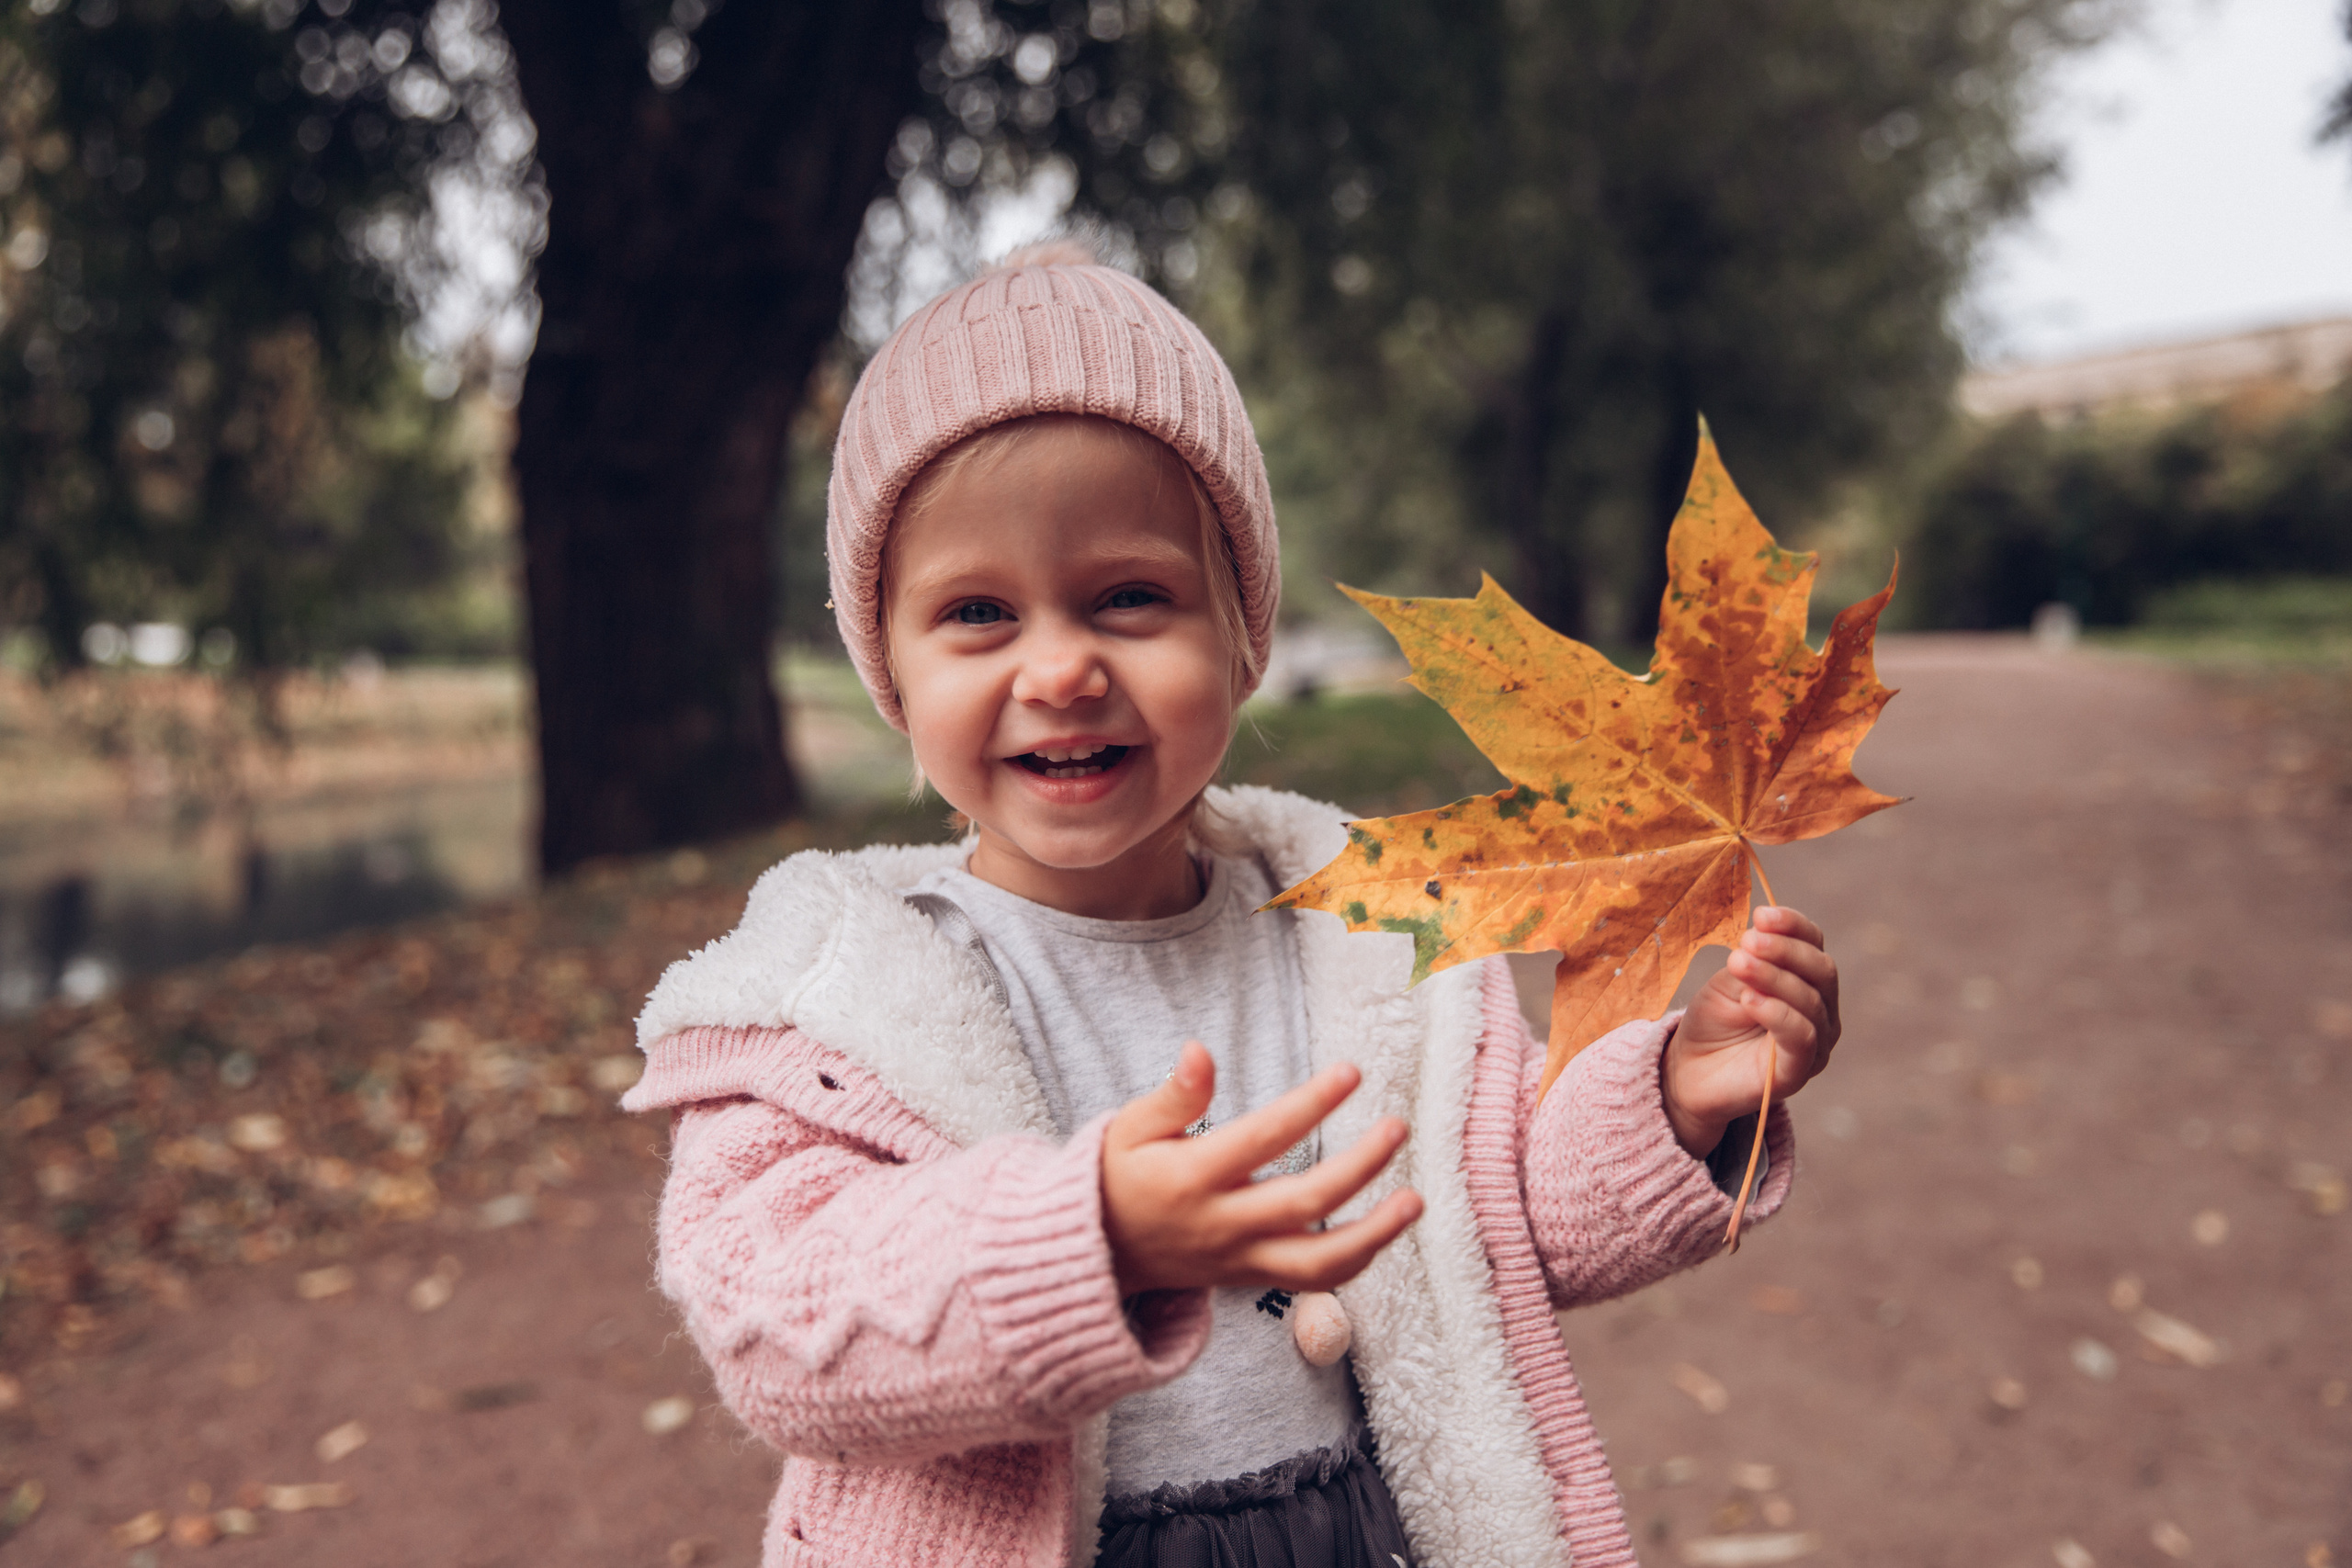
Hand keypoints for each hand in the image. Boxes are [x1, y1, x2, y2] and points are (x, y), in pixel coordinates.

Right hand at [1100, 1041, 1423, 1296]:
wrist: (1099, 1254)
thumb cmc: (1117, 1176)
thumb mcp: (1129, 1128)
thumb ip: (1173, 1095)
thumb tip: (1200, 1051)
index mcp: (1192, 1177)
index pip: (1264, 1138)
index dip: (1311, 1105)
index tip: (1351, 1072)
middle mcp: (1221, 1223)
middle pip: (1304, 1203)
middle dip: (1359, 1167)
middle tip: (1398, 1127)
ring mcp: (1240, 1258)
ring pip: (1318, 1261)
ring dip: (1375, 1234)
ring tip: (1416, 1199)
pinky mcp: (1251, 1278)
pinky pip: (1312, 1279)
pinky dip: (1355, 1259)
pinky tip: (1387, 1228)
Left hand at [1663, 906, 1839, 1157]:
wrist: (1689, 1070)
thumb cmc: (1714, 1021)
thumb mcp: (1730, 979)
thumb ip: (1752, 959)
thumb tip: (1762, 929)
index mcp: (1807, 981)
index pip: (1814, 945)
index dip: (1793, 926)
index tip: (1762, 914)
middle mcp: (1821, 1011)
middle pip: (1821, 971)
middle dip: (1785, 950)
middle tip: (1748, 940)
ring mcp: (1816, 1043)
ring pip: (1811, 1001)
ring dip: (1774, 977)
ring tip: (1739, 963)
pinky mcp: (1798, 1071)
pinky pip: (1800, 1036)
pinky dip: (1777, 1012)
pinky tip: (1750, 998)